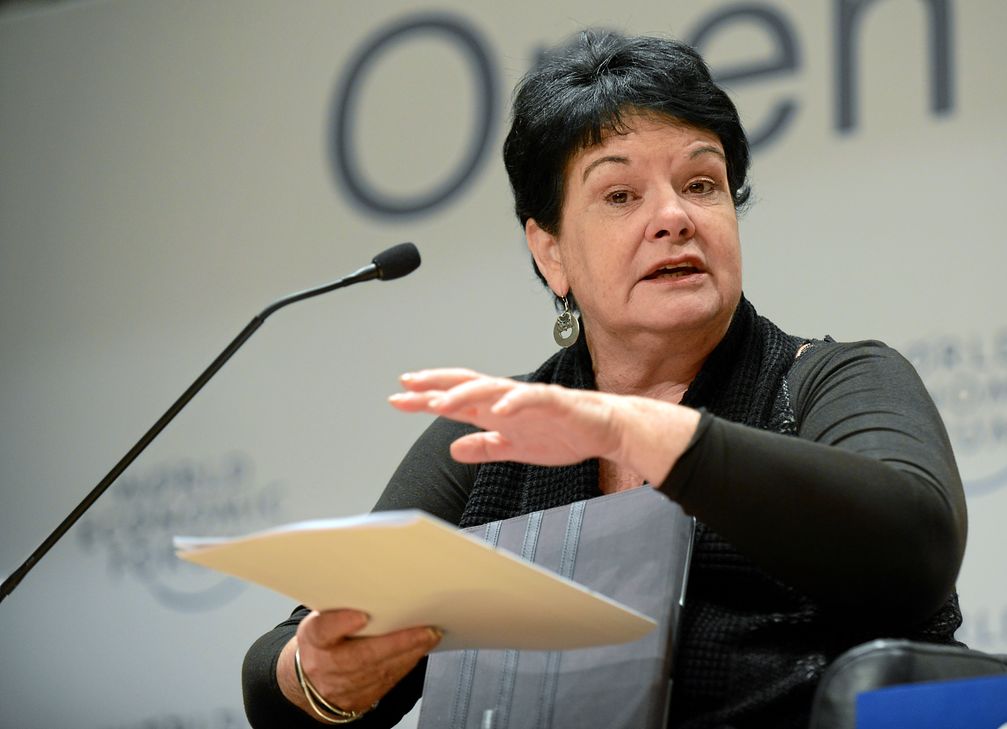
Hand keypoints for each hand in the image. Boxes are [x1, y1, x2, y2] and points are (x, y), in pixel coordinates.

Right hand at [280, 609, 440, 715]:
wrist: (310, 683)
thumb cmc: (321, 643)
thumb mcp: (319, 620)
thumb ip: (340, 608)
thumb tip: (372, 586)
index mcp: (313, 639)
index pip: (322, 631)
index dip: (340, 623)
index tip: (361, 616)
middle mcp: (326, 665)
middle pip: (361, 656)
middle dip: (397, 643)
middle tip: (424, 629)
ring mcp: (343, 685)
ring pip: (380, 670)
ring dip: (410, 652)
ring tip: (430, 635)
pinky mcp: (360, 698)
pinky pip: (387, 680)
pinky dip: (407, 663)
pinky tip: (420, 649)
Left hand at [389, 368, 699, 484]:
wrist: (606, 430)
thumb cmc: (564, 434)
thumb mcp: (515, 449)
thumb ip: (485, 447)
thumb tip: (454, 448)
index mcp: (497, 410)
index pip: (455, 400)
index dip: (426, 398)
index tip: (398, 398)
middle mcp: (508, 399)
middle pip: (466, 385)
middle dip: (435, 384)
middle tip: (407, 384)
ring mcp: (530, 399)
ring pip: (492, 388)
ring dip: (465, 394)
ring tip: (440, 402)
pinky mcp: (555, 402)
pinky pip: (532, 399)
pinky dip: (514, 402)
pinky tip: (498, 409)